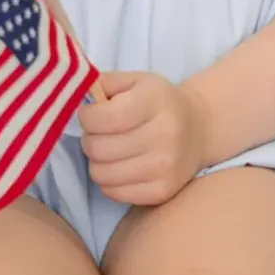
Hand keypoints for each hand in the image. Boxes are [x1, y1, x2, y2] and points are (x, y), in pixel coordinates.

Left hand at [80, 71, 210, 204]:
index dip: (87, 117)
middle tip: (100, 133)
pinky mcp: (162, 192)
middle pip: (98, 148)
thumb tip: (75, 92)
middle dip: (90, 138)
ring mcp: (165, 168)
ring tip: (110, 149)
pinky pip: (113, 192)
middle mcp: (164, 136)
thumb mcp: (136, 81)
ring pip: (101, 173)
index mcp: (155, 102)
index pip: (103, 118)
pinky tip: (121, 166)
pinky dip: (109, 180)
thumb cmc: (158, 102)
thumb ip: (104, 82)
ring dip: (97, 161)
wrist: (198, 129)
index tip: (91, 114)